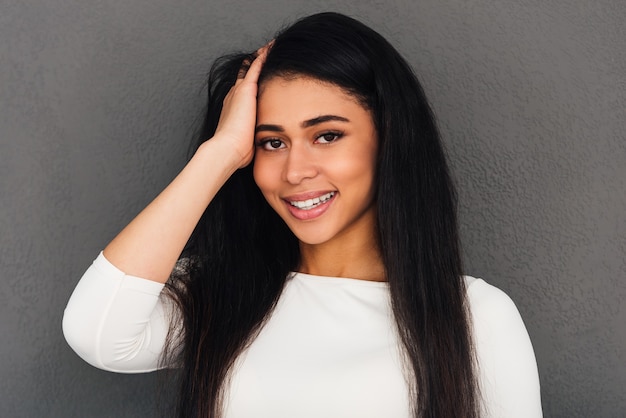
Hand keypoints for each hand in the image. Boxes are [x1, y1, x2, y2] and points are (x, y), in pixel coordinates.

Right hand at [213, 44, 270, 168]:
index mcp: (233, 110)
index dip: (249, 85)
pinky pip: (255, 66)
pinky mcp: (246, 89)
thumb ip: (252, 141)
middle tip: (264, 58)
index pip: (242, 94)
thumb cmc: (236, 151)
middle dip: (254, 68)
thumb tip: (257, 149)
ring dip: (259, 59)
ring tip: (269, 49)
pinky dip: (263, 57)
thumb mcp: (245, 143)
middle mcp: (234, 97)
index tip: (257, 81)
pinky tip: (270, 48)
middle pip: (245, 78)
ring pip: (251, 69)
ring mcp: (239, 92)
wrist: (228, 148)